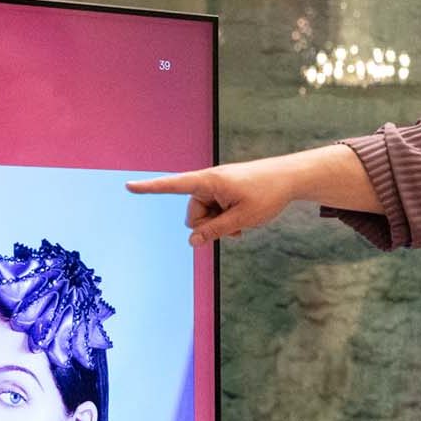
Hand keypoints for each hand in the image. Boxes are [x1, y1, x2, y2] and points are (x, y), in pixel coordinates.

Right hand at [127, 161, 297, 246]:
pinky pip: (215, 210)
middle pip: (193, 213)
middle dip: (208, 226)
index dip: (150, 188)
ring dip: (219, 224)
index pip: (173, 185)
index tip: (128, 187)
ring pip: (205, 215)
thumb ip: (215, 231)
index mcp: (208, 181)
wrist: (291, 178)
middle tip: (235, 228)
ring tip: (242, 224)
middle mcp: (209, 181)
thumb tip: (192, 242)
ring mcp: (217, 186)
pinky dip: (224, 219)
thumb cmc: (267, 194)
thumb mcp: (241, 218)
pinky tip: (242, 223)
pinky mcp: (225, 191)